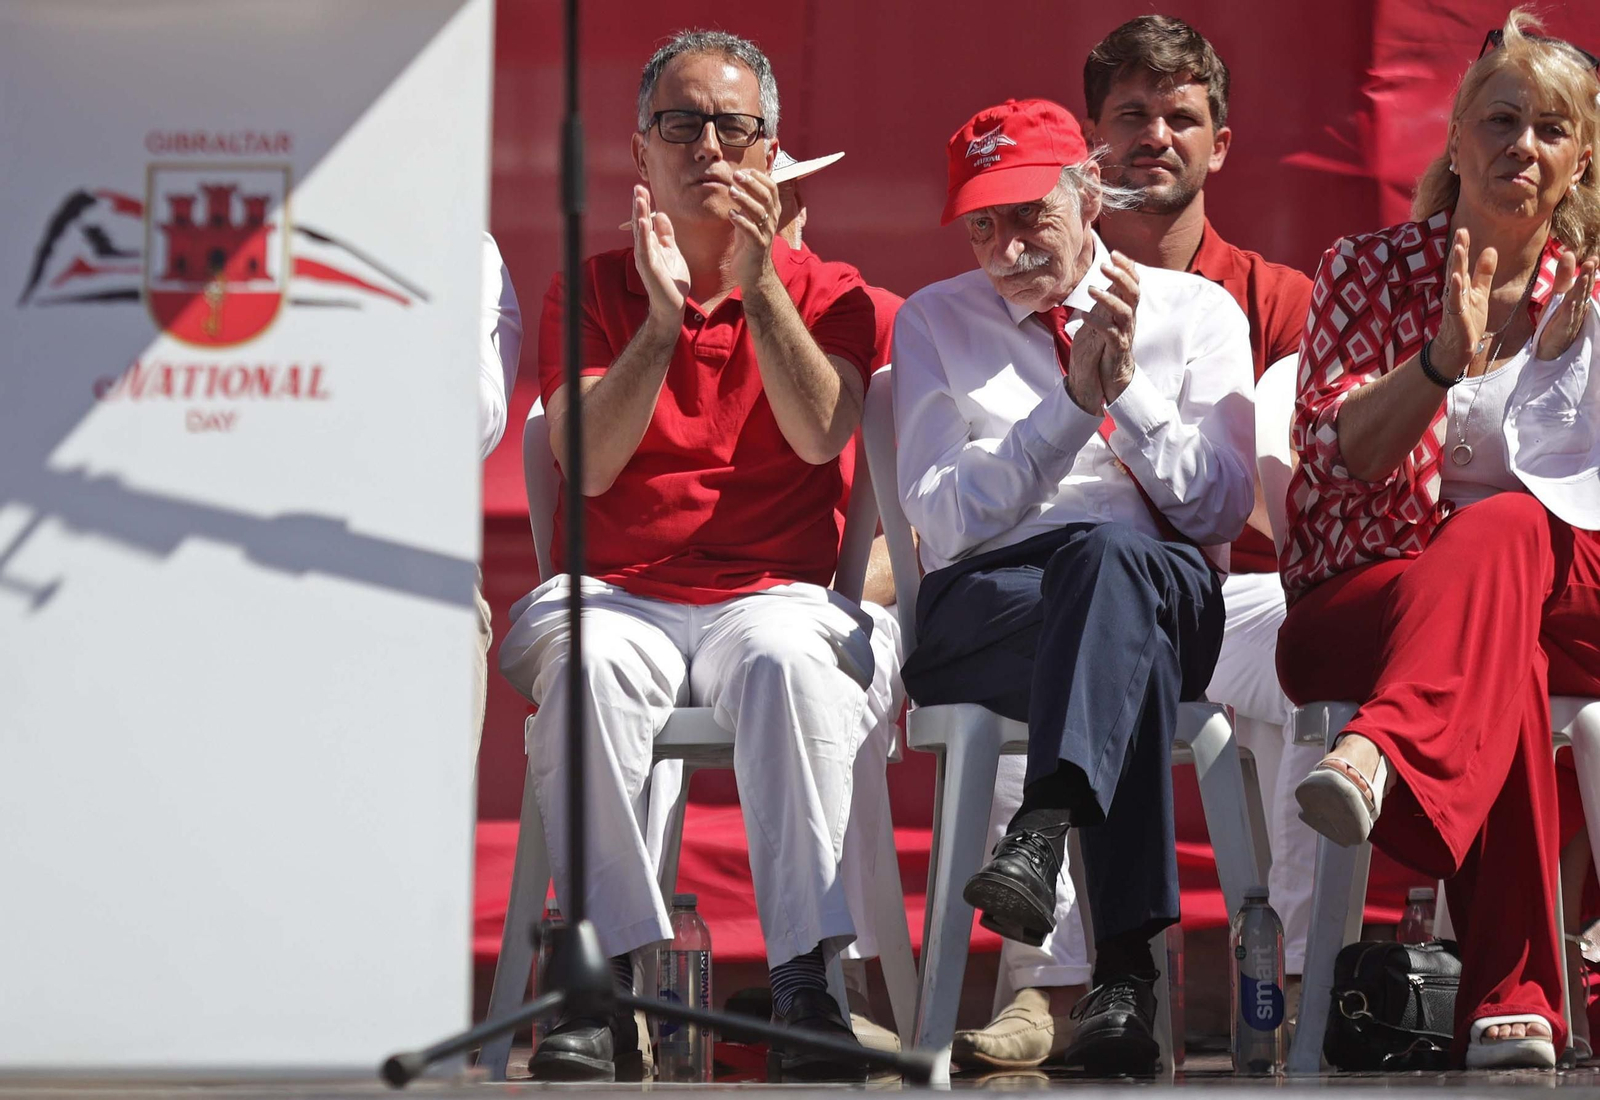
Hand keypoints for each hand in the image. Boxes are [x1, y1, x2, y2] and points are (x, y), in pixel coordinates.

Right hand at [631, 184, 688, 321]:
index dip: (644, 205)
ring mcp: (645, 258)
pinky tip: (641, 222)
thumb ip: (666, 234)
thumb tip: (660, 214)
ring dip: (638, 214)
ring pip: (640, 232)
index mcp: (651, 245)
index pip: (645, 221)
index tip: (641, 189)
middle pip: (640, 223)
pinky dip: (642, 234)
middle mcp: (644, 249)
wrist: (673, 305)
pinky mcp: (649, 267)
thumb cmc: (672, 281)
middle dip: (639, 205)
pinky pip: (644, 247)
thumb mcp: (672, 251)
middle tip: (637, 187)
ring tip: (638, 199)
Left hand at [727, 167, 779, 289]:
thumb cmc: (749, 242)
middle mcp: (772, 220)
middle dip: (752, 184)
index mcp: (772, 211)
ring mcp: (766, 233)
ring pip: (759, 212)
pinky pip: (751, 231)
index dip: (760, 177)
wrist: (754, 272)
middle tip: (736, 175)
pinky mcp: (758, 246)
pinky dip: (741, 221)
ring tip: (731, 191)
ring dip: (745, 200)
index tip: (745, 170)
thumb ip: (749, 201)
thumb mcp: (750, 218)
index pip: (772, 188)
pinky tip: (731, 214)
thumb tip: (742, 179)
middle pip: (766, 196)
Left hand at [1078, 251, 1139, 403]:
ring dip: (1109, 298)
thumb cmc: (1104, 345)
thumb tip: (1105, 278)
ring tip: (1091, 290)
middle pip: (1133, 293)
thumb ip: (1107, 299)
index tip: (1114, 253)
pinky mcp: (1117, 349)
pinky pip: (1111, 334)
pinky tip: (1084, 316)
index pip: (1133, 283)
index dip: (1127, 267)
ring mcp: (1124, 334)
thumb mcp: (1104, 316)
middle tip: (1104, 266)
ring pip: (1125, 312)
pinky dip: (1098, 323)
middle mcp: (1128, 319)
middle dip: (1121, 276)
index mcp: (1125, 309)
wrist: (1108, 377)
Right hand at [1434, 228, 1496, 374]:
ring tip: (1458, 248)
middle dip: (1458, 250)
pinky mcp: (1456, 316)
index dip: (1463, 246)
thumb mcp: (1479, 293)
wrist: (1458, 347)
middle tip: (1461, 231)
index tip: (1464, 229)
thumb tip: (1491, 249)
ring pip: (1454, 281)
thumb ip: (1484, 273)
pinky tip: (1457, 277)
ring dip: (1456, 265)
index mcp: (1461, 285)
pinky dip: (1455, 289)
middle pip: (1456, 267)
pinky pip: (1455, 301)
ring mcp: (1454, 303)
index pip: (1461, 262)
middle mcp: (1455, 291)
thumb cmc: (1467, 321)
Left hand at [1535, 248, 1597, 360]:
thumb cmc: (1556, 320)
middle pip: (1583, 290)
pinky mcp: (1561, 329)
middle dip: (1588, 276)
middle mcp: (1578, 307)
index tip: (1594, 258)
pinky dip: (1569, 310)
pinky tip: (1570, 302)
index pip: (1585, 283)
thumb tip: (1568, 253)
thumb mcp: (1558, 295)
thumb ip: (1564, 276)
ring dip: (1581, 290)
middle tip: (1592, 262)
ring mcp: (1571, 318)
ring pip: (1577, 302)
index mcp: (1578, 298)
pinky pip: (1566, 319)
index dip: (1589, 271)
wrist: (1550, 348)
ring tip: (1583, 276)